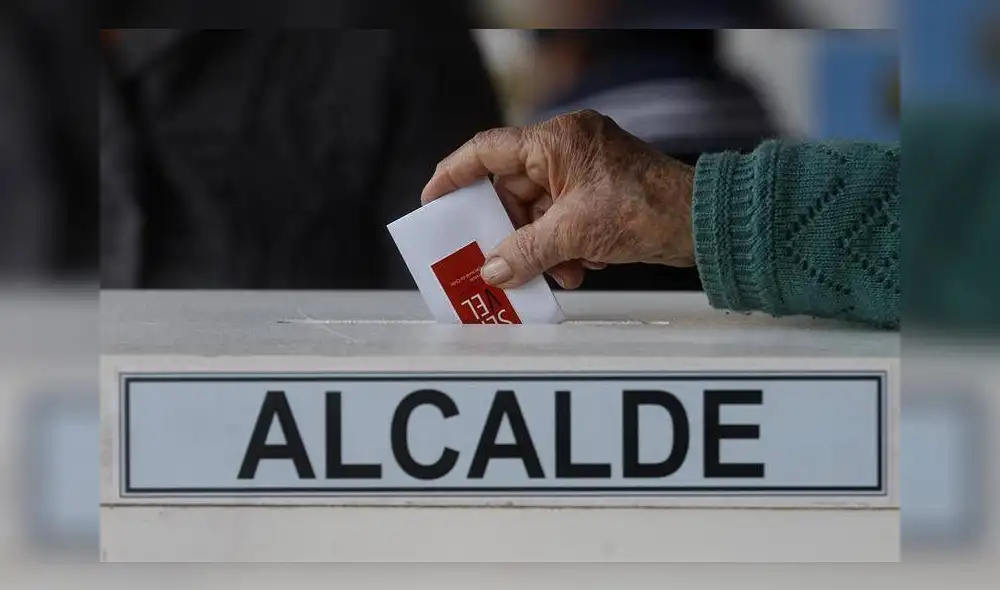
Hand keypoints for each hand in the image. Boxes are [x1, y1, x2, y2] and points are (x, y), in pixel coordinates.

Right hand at [421, 109, 695, 289]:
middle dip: (506, 230)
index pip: (487, 151)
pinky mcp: (599, 193)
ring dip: (538, 247)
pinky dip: (562, 247)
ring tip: (549, 273)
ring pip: (539, 211)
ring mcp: (584, 171)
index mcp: (555, 141)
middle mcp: (567, 149)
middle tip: (490, 259)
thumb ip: (525, 252)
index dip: (454, 175)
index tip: (434, 200)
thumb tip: (492, 270)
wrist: (701, 223)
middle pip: (512, 189)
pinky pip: (563, 220)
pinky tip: (576, 269)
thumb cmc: (644, 209)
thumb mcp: (573, 235)